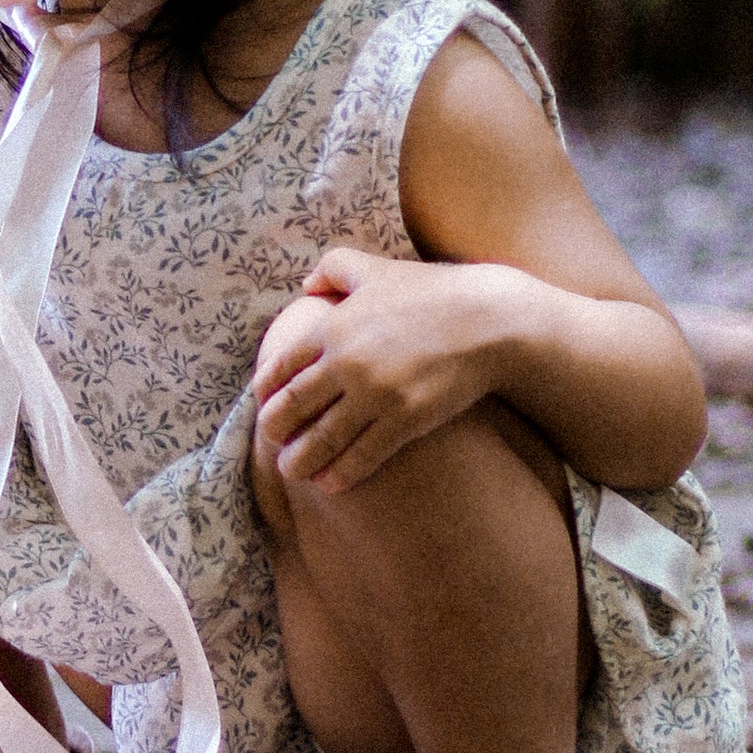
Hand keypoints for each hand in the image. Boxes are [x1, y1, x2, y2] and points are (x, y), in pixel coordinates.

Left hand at [251, 247, 516, 494]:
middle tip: (272, 442)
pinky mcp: (404, 419)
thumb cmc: (432, 292)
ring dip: (301, 459)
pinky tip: (331, 484)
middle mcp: (346, 361)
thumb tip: (305, 286)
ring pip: (323, 437)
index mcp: (333, 326)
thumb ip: (335, 268)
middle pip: (294, 405)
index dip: (267, 390)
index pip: (283, 366)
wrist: (489, 320)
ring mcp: (375, 393)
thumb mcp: (377, 268)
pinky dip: (342, 472)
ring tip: (292, 472)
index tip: (263, 404)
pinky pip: (363, 454)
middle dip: (276, 428)